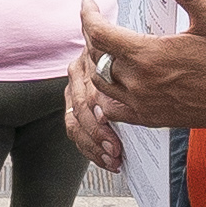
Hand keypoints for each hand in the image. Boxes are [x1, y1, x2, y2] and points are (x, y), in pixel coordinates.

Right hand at [66, 55, 120, 172]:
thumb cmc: (132, 53)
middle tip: (114, 151)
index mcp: (89, 61)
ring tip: (111, 160)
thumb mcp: (131, 59)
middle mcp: (78, 74)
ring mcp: (73, 89)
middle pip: (80, 112)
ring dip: (92, 147)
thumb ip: (123, 79)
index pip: (86, 97)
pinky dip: (89, 148)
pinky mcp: (73, 104)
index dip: (98, 119)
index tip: (111, 134)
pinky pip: (75, 131)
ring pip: (74, 125)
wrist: (119, 47)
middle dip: (97, 136)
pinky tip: (103, 158)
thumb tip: (118, 109)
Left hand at [80, 0, 205, 133]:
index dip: (88, 17)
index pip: (99, 34)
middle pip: (95, 57)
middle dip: (91, 37)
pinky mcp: (152, 118)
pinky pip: (114, 110)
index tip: (89, 5)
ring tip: (103, 50)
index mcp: (149, 54)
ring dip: (96, 64)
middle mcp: (140, 82)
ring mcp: (144, 104)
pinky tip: (113, 85)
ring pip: (100, 84)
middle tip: (97, 24)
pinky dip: (106, 97)